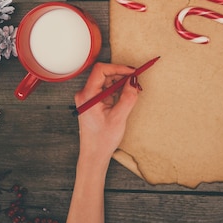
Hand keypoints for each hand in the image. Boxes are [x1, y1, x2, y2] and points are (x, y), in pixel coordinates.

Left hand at [63, 63, 140, 222]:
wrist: (94, 155)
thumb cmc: (102, 140)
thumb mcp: (119, 118)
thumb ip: (128, 97)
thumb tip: (134, 81)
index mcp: (88, 96)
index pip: (101, 70)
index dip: (118, 67)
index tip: (132, 71)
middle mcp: (85, 95)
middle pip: (104, 74)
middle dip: (122, 75)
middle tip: (137, 80)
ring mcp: (89, 98)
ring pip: (107, 81)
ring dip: (121, 82)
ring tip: (134, 89)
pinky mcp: (94, 102)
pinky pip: (107, 89)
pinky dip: (118, 89)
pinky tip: (128, 94)